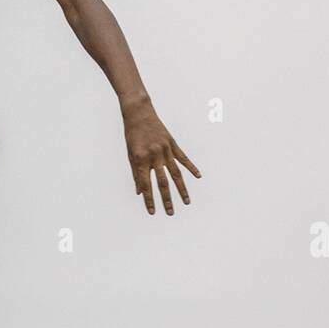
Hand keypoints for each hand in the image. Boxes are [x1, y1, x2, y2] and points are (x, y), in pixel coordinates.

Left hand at [122, 98, 200, 216]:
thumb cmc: (132, 136)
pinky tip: (198, 176)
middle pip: (163, 183)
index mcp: (141, 160)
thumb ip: (136, 174)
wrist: (139, 113)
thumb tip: (140, 192)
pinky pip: (184, 158)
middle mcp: (154, 156)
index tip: (152, 212)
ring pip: (176, 173)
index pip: (145, 185)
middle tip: (170, 213)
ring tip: (187, 201)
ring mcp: (165, 150)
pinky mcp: (173, 144)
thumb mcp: (130, 155)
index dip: (149, 200)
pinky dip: (191, 167)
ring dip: (181, 189)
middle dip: (166, 199)